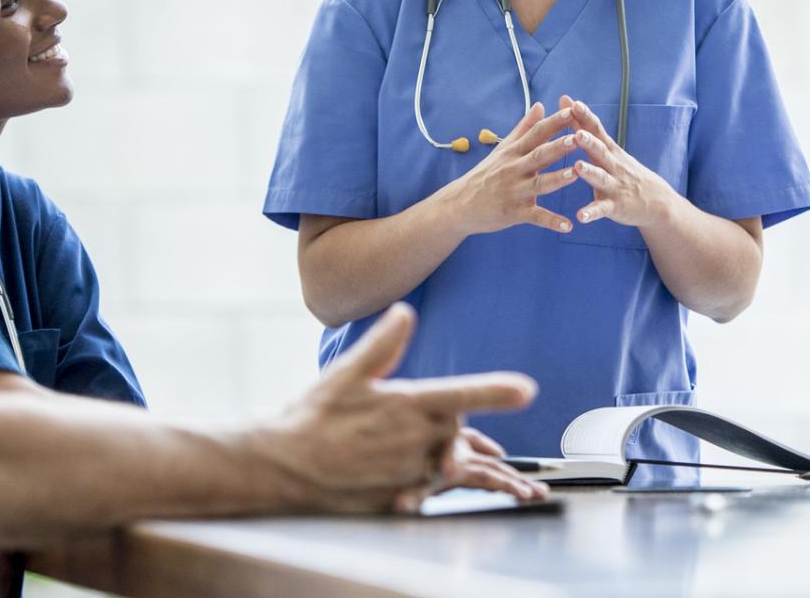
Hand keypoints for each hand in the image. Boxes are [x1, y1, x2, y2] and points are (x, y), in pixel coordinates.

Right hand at [268, 304, 537, 512]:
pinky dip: (423, 480)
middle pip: (456, 428)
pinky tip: (400, 473)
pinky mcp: (401, 497)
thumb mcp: (346, 373)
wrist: (281, 468)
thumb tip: (405, 312)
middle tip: (411, 417)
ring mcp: (409, 472)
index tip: (528, 390)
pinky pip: (429, 488)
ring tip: (407, 448)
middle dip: (446, 421)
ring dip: (439, 453)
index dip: (496, 391)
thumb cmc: (312, 417)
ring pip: (445, 460)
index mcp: (406, 405)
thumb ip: (382, 345)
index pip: (461, 394)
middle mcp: (413, 441)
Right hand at [443, 102, 582, 235]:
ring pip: (539, 184)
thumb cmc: (486, 174)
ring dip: (557, 179)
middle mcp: (514, 169)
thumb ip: (524, 128)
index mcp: (514, 152)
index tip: (571, 110)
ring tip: (575, 174)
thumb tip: (540, 105)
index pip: (536, 133)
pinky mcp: (514, 213)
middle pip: (539, 155)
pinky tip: (568, 225)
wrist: (459, 204)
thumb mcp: (504, 149)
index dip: (553, 122)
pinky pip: (535, 217)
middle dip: (558, 147)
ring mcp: (514, 191)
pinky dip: (551, 222)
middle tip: (577, 138)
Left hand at [562, 95, 677, 229]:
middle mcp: (613, 165)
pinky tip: (580, 217)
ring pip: (601, 178)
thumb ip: (585, 127)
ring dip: (590, 173)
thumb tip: (569, 102)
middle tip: (577, 133)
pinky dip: (591, 213)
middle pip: (600, 151)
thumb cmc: (625, 171)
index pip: (596, 129)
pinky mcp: (615, 206)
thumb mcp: (609, 148)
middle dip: (589, 142)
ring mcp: (615, 186)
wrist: (657, 202)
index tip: (571, 103)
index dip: (584, 117)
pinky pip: (602, 210)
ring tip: (578, 167)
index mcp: (609, 150)